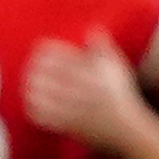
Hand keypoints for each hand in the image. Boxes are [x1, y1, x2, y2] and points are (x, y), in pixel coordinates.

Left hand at [22, 33, 152, 148]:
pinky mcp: (66, 125)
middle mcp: (79, 91)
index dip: (45, 52)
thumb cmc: (120, 95)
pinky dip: (34, 106)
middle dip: (34, 69)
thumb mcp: (117, 68)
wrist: (127, 130)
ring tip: (31, 82)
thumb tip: (92, 28)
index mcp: (90, 74)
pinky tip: (33, 101)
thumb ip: (103, 47)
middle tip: (32, 66)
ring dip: (32, 87)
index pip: (57, 57)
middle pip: (44, 75)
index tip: (41, 50)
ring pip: (40, 95)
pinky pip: (42, 115)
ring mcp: (72, 109)